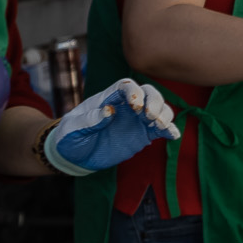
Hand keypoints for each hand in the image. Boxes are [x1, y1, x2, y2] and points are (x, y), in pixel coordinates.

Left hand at [42, 78, 179, 175]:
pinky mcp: (143, 134)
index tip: (135, 106)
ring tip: (160, 126)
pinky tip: (172, 135)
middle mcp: (126, 106)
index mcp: (109, 98)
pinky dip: (170, 130)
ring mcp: (137, 120)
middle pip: (148, 93)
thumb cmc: (70, 137)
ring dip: (164, 114)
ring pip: (159, 108)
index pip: (126, 86)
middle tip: (150, 116)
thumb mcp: (73, 128)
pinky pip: (161, 129)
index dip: (134, 92)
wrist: (75, 156)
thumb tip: (110, 111)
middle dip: (154, 101)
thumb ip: (90, 119)